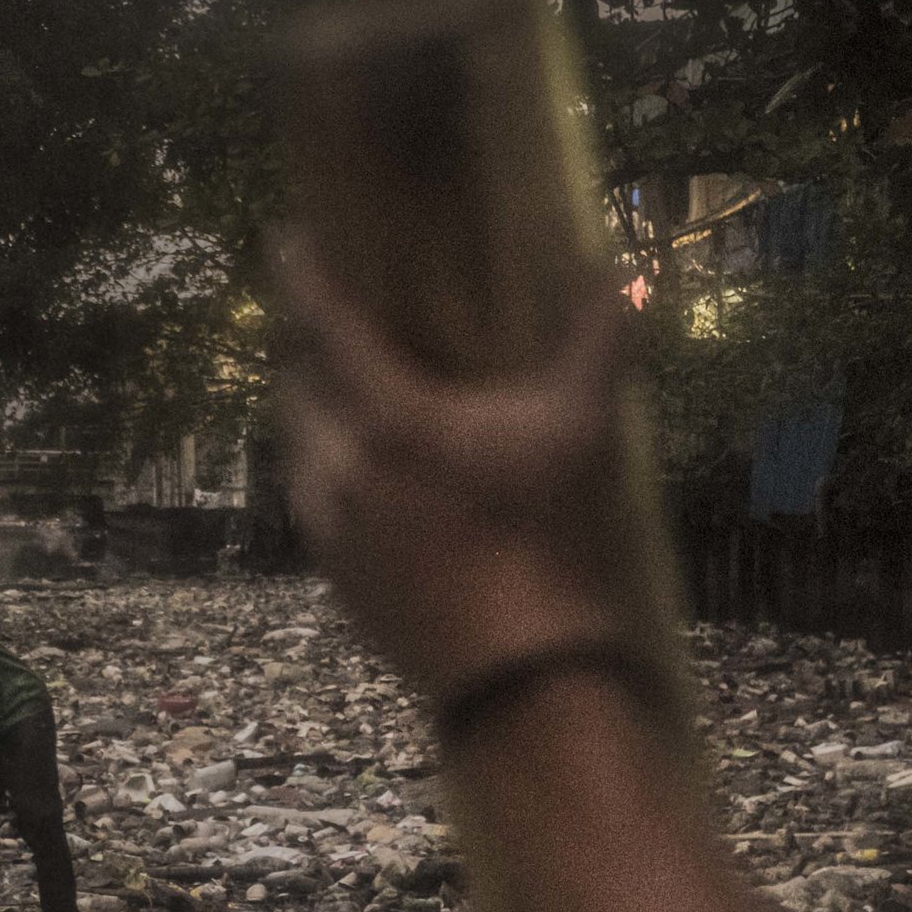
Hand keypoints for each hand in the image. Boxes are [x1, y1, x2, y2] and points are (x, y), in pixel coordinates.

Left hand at [277, 238, 649, 704]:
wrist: (525, 672)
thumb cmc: (555, 539)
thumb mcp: (586, 428)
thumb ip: (600, 339)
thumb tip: (624, 273)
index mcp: (390, 418)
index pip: (324, 326)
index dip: (301, 277)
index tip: (287, 239)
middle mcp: (341, 465)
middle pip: (296, 383)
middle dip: (306, 345)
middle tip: (328, 320)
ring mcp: (329, 525)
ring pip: (295, 444)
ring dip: (311, 409)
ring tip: (341, 394)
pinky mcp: (333, 574)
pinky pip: (308, 499)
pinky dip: (322, 466)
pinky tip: (357, 471)